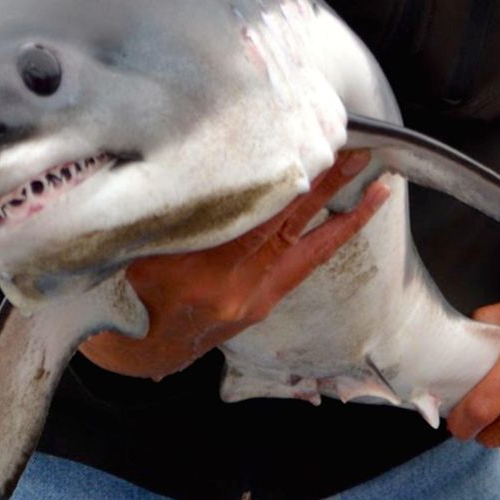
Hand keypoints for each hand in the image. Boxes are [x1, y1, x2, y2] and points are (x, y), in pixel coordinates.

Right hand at [79, 151, 390, 379]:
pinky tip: (345, 218)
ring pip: (308, 252)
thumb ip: (174, 216)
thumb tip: (200, 163)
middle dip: (327, 188)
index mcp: (198, 272)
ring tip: (377, 188)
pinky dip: (324, 240)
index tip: (309, 145)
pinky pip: (301, 268)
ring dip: (343, 217)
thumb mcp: (133, 249)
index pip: (255, 216)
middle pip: (290, 227)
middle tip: (360, 154)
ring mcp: (253, 302)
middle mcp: (235, 288)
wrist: (132, 354)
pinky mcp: (261, 307)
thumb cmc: (122, 295)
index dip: (286, 180)